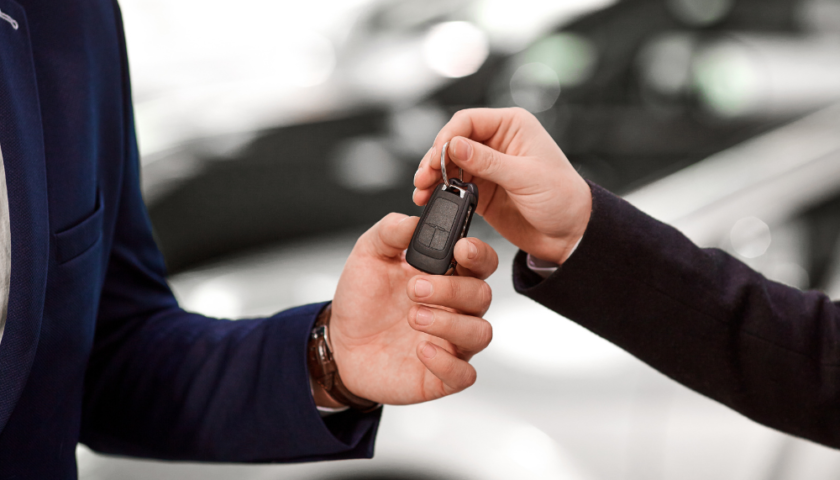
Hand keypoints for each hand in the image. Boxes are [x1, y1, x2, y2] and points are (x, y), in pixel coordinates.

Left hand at [316, 213, 497, 406]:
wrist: (340, 344)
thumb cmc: (362, 299)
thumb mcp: (368, 255)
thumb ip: (390, 231)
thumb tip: (413, 220)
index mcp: (446, 275)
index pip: (481, 261)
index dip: (479, 254)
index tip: (460, 249)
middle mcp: (455, 308)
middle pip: (482, 295)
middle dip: (452, 289)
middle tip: (415, 288)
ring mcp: (452, 343)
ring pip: (480, 333)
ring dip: (450, 323)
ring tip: (414, 317)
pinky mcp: (442, 375)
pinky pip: (464, 374)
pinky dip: (446, 363)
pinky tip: (421, 349)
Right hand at [413, 107, 591, 264]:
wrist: (571, 234)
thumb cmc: (563, 199)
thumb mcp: (526, 177)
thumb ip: (488, 162)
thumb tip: (454, 146)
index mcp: (513, 126)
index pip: (469, 121)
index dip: (448, 137)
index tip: (437, 158)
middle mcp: (498, 142)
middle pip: (453, 141)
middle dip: (435, 158)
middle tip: (424, 177)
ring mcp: (488, 166)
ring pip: (449, 164)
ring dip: (433, 176)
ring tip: (421, 191)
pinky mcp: (482, 189)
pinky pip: (454, 185)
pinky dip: (440, 191)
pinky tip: (430, 199)